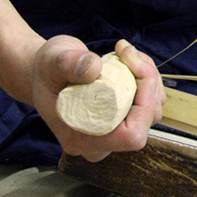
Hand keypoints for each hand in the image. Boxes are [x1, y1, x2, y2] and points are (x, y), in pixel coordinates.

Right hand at [30, 36, 165, 161]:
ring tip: (127, 53)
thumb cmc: (45, 71)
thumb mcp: (52, 62)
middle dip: (148, 84)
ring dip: (150, 79)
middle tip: (128, 53)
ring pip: (151, 111)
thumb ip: (69, 64)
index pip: (130, 135)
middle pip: (146, 121)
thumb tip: (94, 69)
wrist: (45, 73)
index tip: (136, 69)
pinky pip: (149, 104)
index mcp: (82, 139)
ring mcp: (114, 132)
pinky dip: (148, 80)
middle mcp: (101, 143)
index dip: (144, 105)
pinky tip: (131, 61)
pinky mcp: (124, 119)